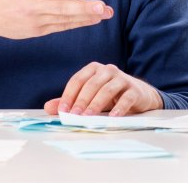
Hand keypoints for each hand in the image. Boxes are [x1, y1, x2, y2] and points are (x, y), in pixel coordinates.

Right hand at [0, 0, 113, 39]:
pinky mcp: (38, 31)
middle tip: (102, 6)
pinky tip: (93, 20)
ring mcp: (35, 21)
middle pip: (60, 8)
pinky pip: (61, 27)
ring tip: (104, 13)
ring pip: (64, 20)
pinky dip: (77, 24)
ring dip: (86, 17)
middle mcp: (30, 7)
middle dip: (83, 8)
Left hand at [43, 62, 162, 116]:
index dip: (69, 95)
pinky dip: (119, 108)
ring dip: (96, 104)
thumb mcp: (90, 97)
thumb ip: (70, 101)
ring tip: (88, 118)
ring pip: (107, 90)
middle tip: (74, 116)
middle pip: (91, 85)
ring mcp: (122, 78)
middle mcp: (108, 70)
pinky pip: (126, 98)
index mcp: (94, 69)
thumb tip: (48, 107)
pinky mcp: (135, 89)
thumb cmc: (111, 96)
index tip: (62, 111)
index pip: (78, 80)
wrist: (140, 94)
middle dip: (81, 101)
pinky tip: (112, 118)